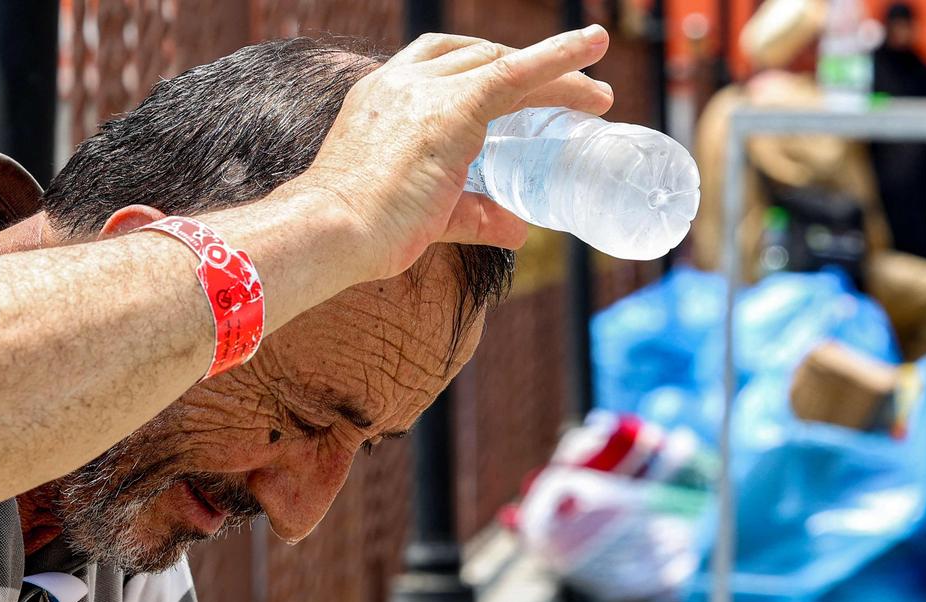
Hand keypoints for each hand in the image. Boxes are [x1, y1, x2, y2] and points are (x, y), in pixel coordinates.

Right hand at [294, 26, 613, 280]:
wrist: (329, 231)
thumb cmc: (358, 233)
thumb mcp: (422, 216)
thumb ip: (473, 216)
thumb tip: (520, 230)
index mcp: (378, 99)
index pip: (438, 66)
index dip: (481, 72)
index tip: (515, 93)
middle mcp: (399, 83)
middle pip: (476, 59)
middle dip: (525, 74)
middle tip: (569, 101)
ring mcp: (425, 93)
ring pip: (502, 68)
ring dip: (555, 76)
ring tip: (596, 99)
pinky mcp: (453, 110)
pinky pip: (516, 74)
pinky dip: (559, 56)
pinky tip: (596, 44)